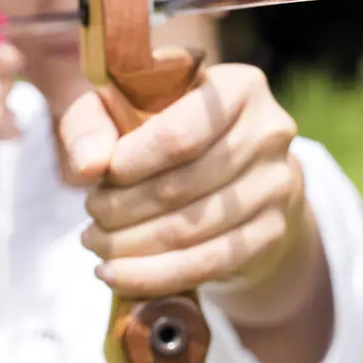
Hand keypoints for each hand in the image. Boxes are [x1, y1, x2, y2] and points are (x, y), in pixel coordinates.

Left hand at [58, 63, 309, 302]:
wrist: (242, 172)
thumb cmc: (175, 130)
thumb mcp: (128, 107)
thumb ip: (93, 123)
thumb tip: (86, 166)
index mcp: (240, 87)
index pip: (178, 136)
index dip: (129, 164)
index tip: (96, 179)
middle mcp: (269, 132)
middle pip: (181, 186)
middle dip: (122, 209)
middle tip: (90, 216)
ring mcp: (276, 185)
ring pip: (191, 229)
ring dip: (131, 246)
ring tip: (97, 244)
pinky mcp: (272, 231)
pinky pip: (207, 263)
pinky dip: (154, 275)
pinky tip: (118, 275)